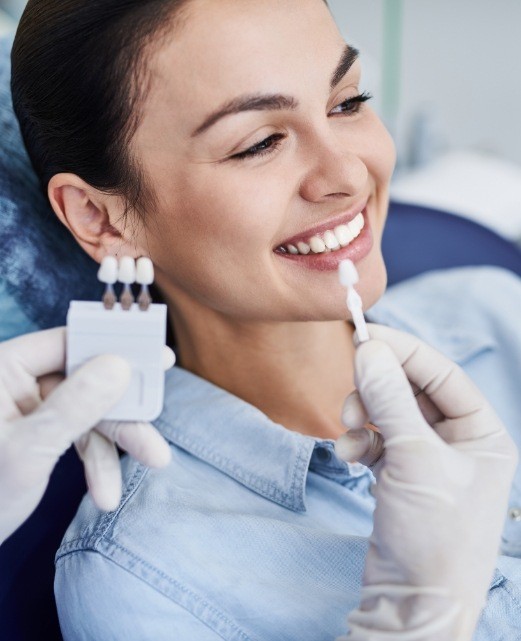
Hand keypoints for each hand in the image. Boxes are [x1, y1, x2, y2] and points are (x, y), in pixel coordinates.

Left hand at [0, 328, 172, 543]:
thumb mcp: (28, 450)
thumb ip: (74, 405)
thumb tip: (119, 365)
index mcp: (2, 368)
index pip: (67, 344)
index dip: (116, 348)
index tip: (158, 357)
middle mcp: (16, 381)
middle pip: (87, 381)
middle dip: (123, 414)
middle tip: (159, 424)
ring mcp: (29, 408)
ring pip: (89, 412)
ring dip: (116, 445)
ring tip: (150, 466)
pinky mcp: (38, 433)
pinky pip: (79, 436)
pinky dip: (96, 463)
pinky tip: (106, 493)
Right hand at [335, 324, 517, 640]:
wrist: (414, 604)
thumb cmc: (435, 534)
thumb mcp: (414, 458)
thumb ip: (390, 399)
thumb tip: (368, 349)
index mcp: (482, 433)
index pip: (442, 374)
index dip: (404, 352)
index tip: (364, 337)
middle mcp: (458, 442)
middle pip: (411, 391)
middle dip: (377, 390)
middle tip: (349, 396)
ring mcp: (428, 460)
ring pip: (389, 414)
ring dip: (363, 417)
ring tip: (347, 433)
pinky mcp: (401, 477)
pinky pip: (376, 441)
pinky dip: (359, 443)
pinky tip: (349, 457)